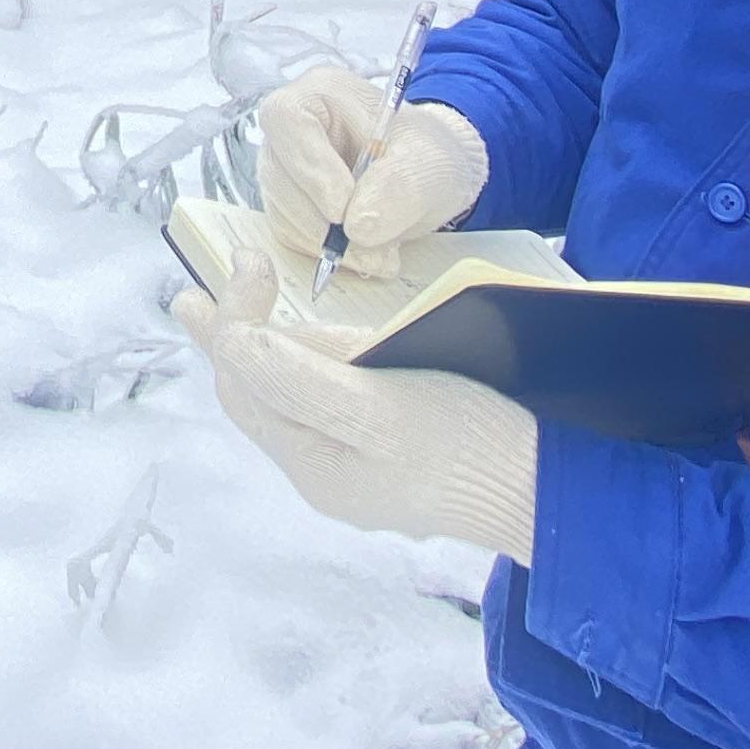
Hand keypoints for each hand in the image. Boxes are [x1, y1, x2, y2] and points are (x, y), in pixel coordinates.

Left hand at [174, 234, 538, 555]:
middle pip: (257, 395)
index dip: (232, 317)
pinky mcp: (397, 455)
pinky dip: (305, 367)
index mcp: (315, 463)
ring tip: (239, 318)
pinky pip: (329, 405)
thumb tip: (232, 342)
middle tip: (196, 297)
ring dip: (262, 354)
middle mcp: (329, 473)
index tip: (247, 259)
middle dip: (228, 341)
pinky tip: (311, 352)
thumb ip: (301, 378)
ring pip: (290, 401)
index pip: (243, 378)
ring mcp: (363, 468)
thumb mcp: (380, 406)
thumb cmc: (472, 443)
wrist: (553, 489)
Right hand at [256, 65, 487, 279]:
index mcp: (321, 93)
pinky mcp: (288, 202)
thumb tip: (357, 227)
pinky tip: (363, 253)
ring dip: (327, 244)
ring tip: (380, 254)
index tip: (343, 211)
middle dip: (323, 221)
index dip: (310, 167)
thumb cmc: (427, 153)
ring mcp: (285, 166)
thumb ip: (399, 187)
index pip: (289, 119)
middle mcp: (292, 127)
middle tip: (373, 250)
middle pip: (278, 173)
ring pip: (282, 210)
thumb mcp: (430, 163)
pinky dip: (323, 253)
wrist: (428, 176)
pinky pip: (290, 233)